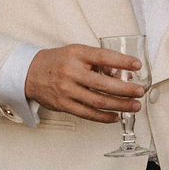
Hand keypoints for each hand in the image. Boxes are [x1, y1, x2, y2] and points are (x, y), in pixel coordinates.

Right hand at [26, 43, 144, 121]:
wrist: (29, 73)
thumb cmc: (57, 61)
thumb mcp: (76, 52)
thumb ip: (97, 61)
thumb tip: (121, 72)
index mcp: (77, 54)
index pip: (104, 56)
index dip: (123, 61)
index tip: (137, 65)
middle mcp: (71, 72)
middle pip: (104, 83)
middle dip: (126, 89)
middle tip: (140, 91)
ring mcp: (67, 90)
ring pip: (98, 101)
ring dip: (119, 105)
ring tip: (134, 106)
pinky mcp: (63, 105)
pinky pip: (87, 113)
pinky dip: (104, 117)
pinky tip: (115, 116)